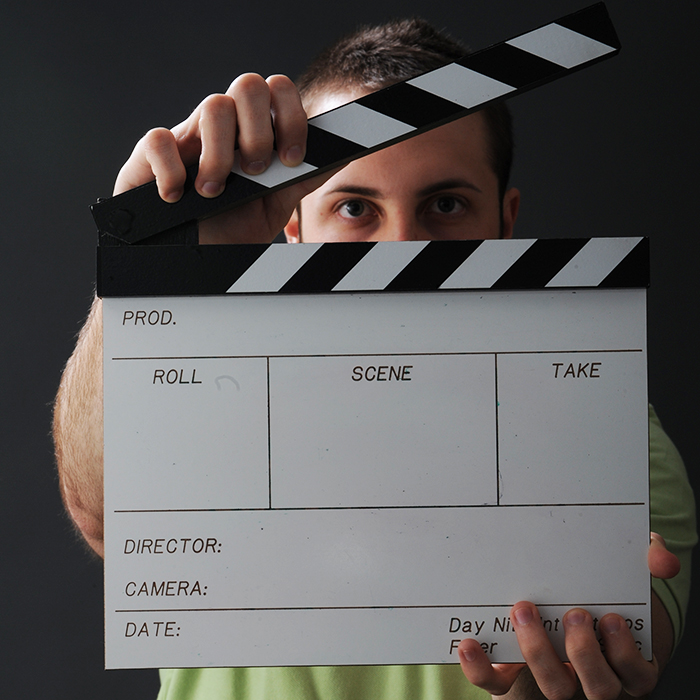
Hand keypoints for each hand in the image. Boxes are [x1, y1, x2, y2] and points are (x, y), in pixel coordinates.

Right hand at [113, 73, 336, 243]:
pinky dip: (173, 170)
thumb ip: (301, 177)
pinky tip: (178, 196)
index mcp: (252, 131)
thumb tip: (337, 154)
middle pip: (247, 84)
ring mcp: (185, 138)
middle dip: (258, 132)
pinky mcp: (147, 158)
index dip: (290, 117)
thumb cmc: (232, 228)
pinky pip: (159, 139)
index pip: (277, 90)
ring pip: (212, 106)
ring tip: (215, 192)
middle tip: (255, 172)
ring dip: (222, 156)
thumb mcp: (275, 204)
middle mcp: (221, 127)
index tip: (290, 158)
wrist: (194, 260)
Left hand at [457, 533, 679, 698]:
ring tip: (525, 611)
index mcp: (623, 657)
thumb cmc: (601, 588)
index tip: (611, 619)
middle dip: (584, 653)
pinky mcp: (514, 673)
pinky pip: (499, 685)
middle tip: (574, 614)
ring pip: (554, 689)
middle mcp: (591, 675)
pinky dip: (482, 669)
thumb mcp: (627, 570)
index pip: (634, 672)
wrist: (569, 595)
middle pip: (597, 688)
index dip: (625, 654)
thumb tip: (661, 559)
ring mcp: (552, 676)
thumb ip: (647, 560)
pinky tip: (470, 643)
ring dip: (539, 653)